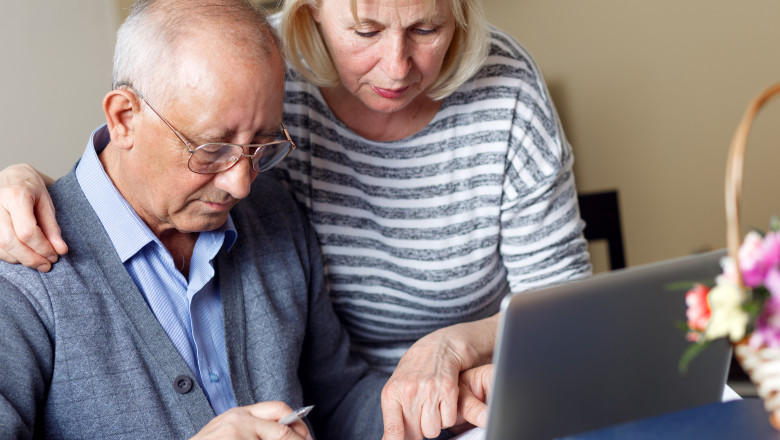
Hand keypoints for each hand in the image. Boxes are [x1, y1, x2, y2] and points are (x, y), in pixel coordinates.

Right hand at [0, 164, 65, 271]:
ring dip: (20, 259)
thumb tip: (61, 250)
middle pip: (10, 242)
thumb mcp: (46, 202)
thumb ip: (52, 227)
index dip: (42, 247)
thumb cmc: (29, 187)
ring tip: (38, 261)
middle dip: (30, 258)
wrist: (10, 175)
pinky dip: (9, 255)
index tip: (55, 255)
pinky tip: (23, 255)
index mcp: (15, 196)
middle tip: (46, 265)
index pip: (27, 231)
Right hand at [190, 401, 311, 439]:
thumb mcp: (228, 433)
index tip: (306, 437)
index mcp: (239, 414)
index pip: (280, 410)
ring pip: (279, 439)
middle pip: (284, 427)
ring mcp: (236, 434)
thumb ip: (254, 430)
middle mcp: (239, 420)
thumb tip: (291, 434)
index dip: (299, 426)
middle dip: (300, 438)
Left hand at [380, 317, 497, 439]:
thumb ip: (393, 412)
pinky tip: (444, 402)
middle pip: (416, 434)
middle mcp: (409, 391)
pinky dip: (448, 416)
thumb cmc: (416, 368)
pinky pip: (449, 420)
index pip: (392, 427)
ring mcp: (429, 390)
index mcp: (392, 392)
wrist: (439, 345)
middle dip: (420, 430)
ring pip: (433, 430)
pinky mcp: (448, 389)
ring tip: (433, 406)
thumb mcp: (397, 386)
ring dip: (435, 423)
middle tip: (421, 414)